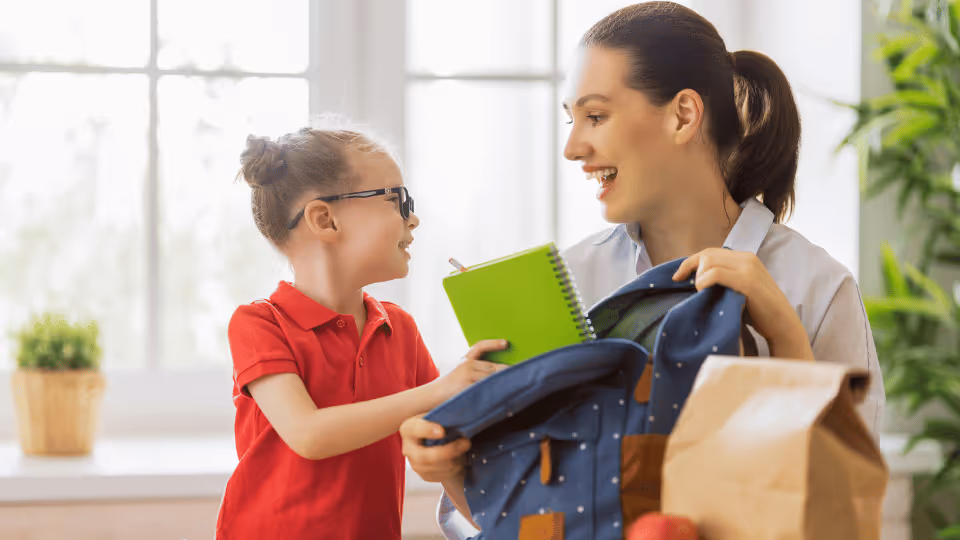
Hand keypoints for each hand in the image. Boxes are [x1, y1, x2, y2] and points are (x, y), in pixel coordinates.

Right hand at [400, 415, 470, 482]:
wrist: (436, 440)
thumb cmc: (438, 423)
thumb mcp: (437, 414)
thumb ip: (443, 413)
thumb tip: (457, 406)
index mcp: (408, 428)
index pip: (415, 430)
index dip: (428, 430)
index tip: (442, 431)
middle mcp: (408, 448)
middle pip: (424, 456)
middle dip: (448, 451)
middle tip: (466, 442)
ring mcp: (415, 464)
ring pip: (434, 468)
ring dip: (454, 460)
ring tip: (465, 449)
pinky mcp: (424, 475)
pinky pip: (440, 476)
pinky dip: (453, 469)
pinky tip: (460, 459)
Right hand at [434, 339, 508, 402]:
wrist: (431, 397)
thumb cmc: (448, 388)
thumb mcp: (459, 373)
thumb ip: (475, 370)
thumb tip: (498, 372)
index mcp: (464, 360)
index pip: (480, 347)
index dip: (493, 344)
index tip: (506, 343)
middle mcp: (466, 364)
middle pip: (492, 367)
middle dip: (505, 373)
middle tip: (519, 376)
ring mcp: (467, 375)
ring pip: (492, 378)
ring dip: (501, 383)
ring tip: (513, 388)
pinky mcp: (467, 385)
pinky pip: (487, 388)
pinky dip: (494, 392)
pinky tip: (499, 396)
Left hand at [672, 248, 813, 360]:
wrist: (782, 325)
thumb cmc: (758, 312)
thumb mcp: (738, 289)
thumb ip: (724, 279)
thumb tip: (696, 279)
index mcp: (745, 258)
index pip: (710, 252)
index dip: (690, 262)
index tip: (677, 277)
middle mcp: (747, 258)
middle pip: (707, 254)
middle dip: (690, 269)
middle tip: (684, 286)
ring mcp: (748, 268)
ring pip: (709, 261)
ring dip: (698, 277)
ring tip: (700, 293)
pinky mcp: (747, 281)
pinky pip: (715, 273)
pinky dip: (703, 281)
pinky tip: (702, 291)